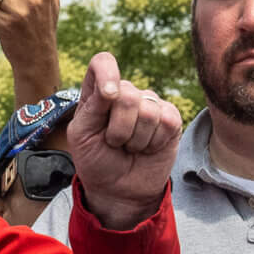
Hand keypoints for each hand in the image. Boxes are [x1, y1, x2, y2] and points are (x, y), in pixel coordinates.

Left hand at [63, 51, 182, 228]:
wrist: (118, 190)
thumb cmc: (96, 160)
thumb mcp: (82, 135)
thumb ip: (93, 106)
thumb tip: (114, 88)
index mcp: (98, 91)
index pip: (102, 63)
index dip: (107, 73)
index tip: (108, 96)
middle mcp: (125, 93)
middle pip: (128, 93)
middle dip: (118, 128)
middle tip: (114, 142)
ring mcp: (149, 104)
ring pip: (147, 110)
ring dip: (135, 139)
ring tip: (130, 147)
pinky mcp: (170, 118)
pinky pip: (167, 121)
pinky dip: (153, 142)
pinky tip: (147, 148)